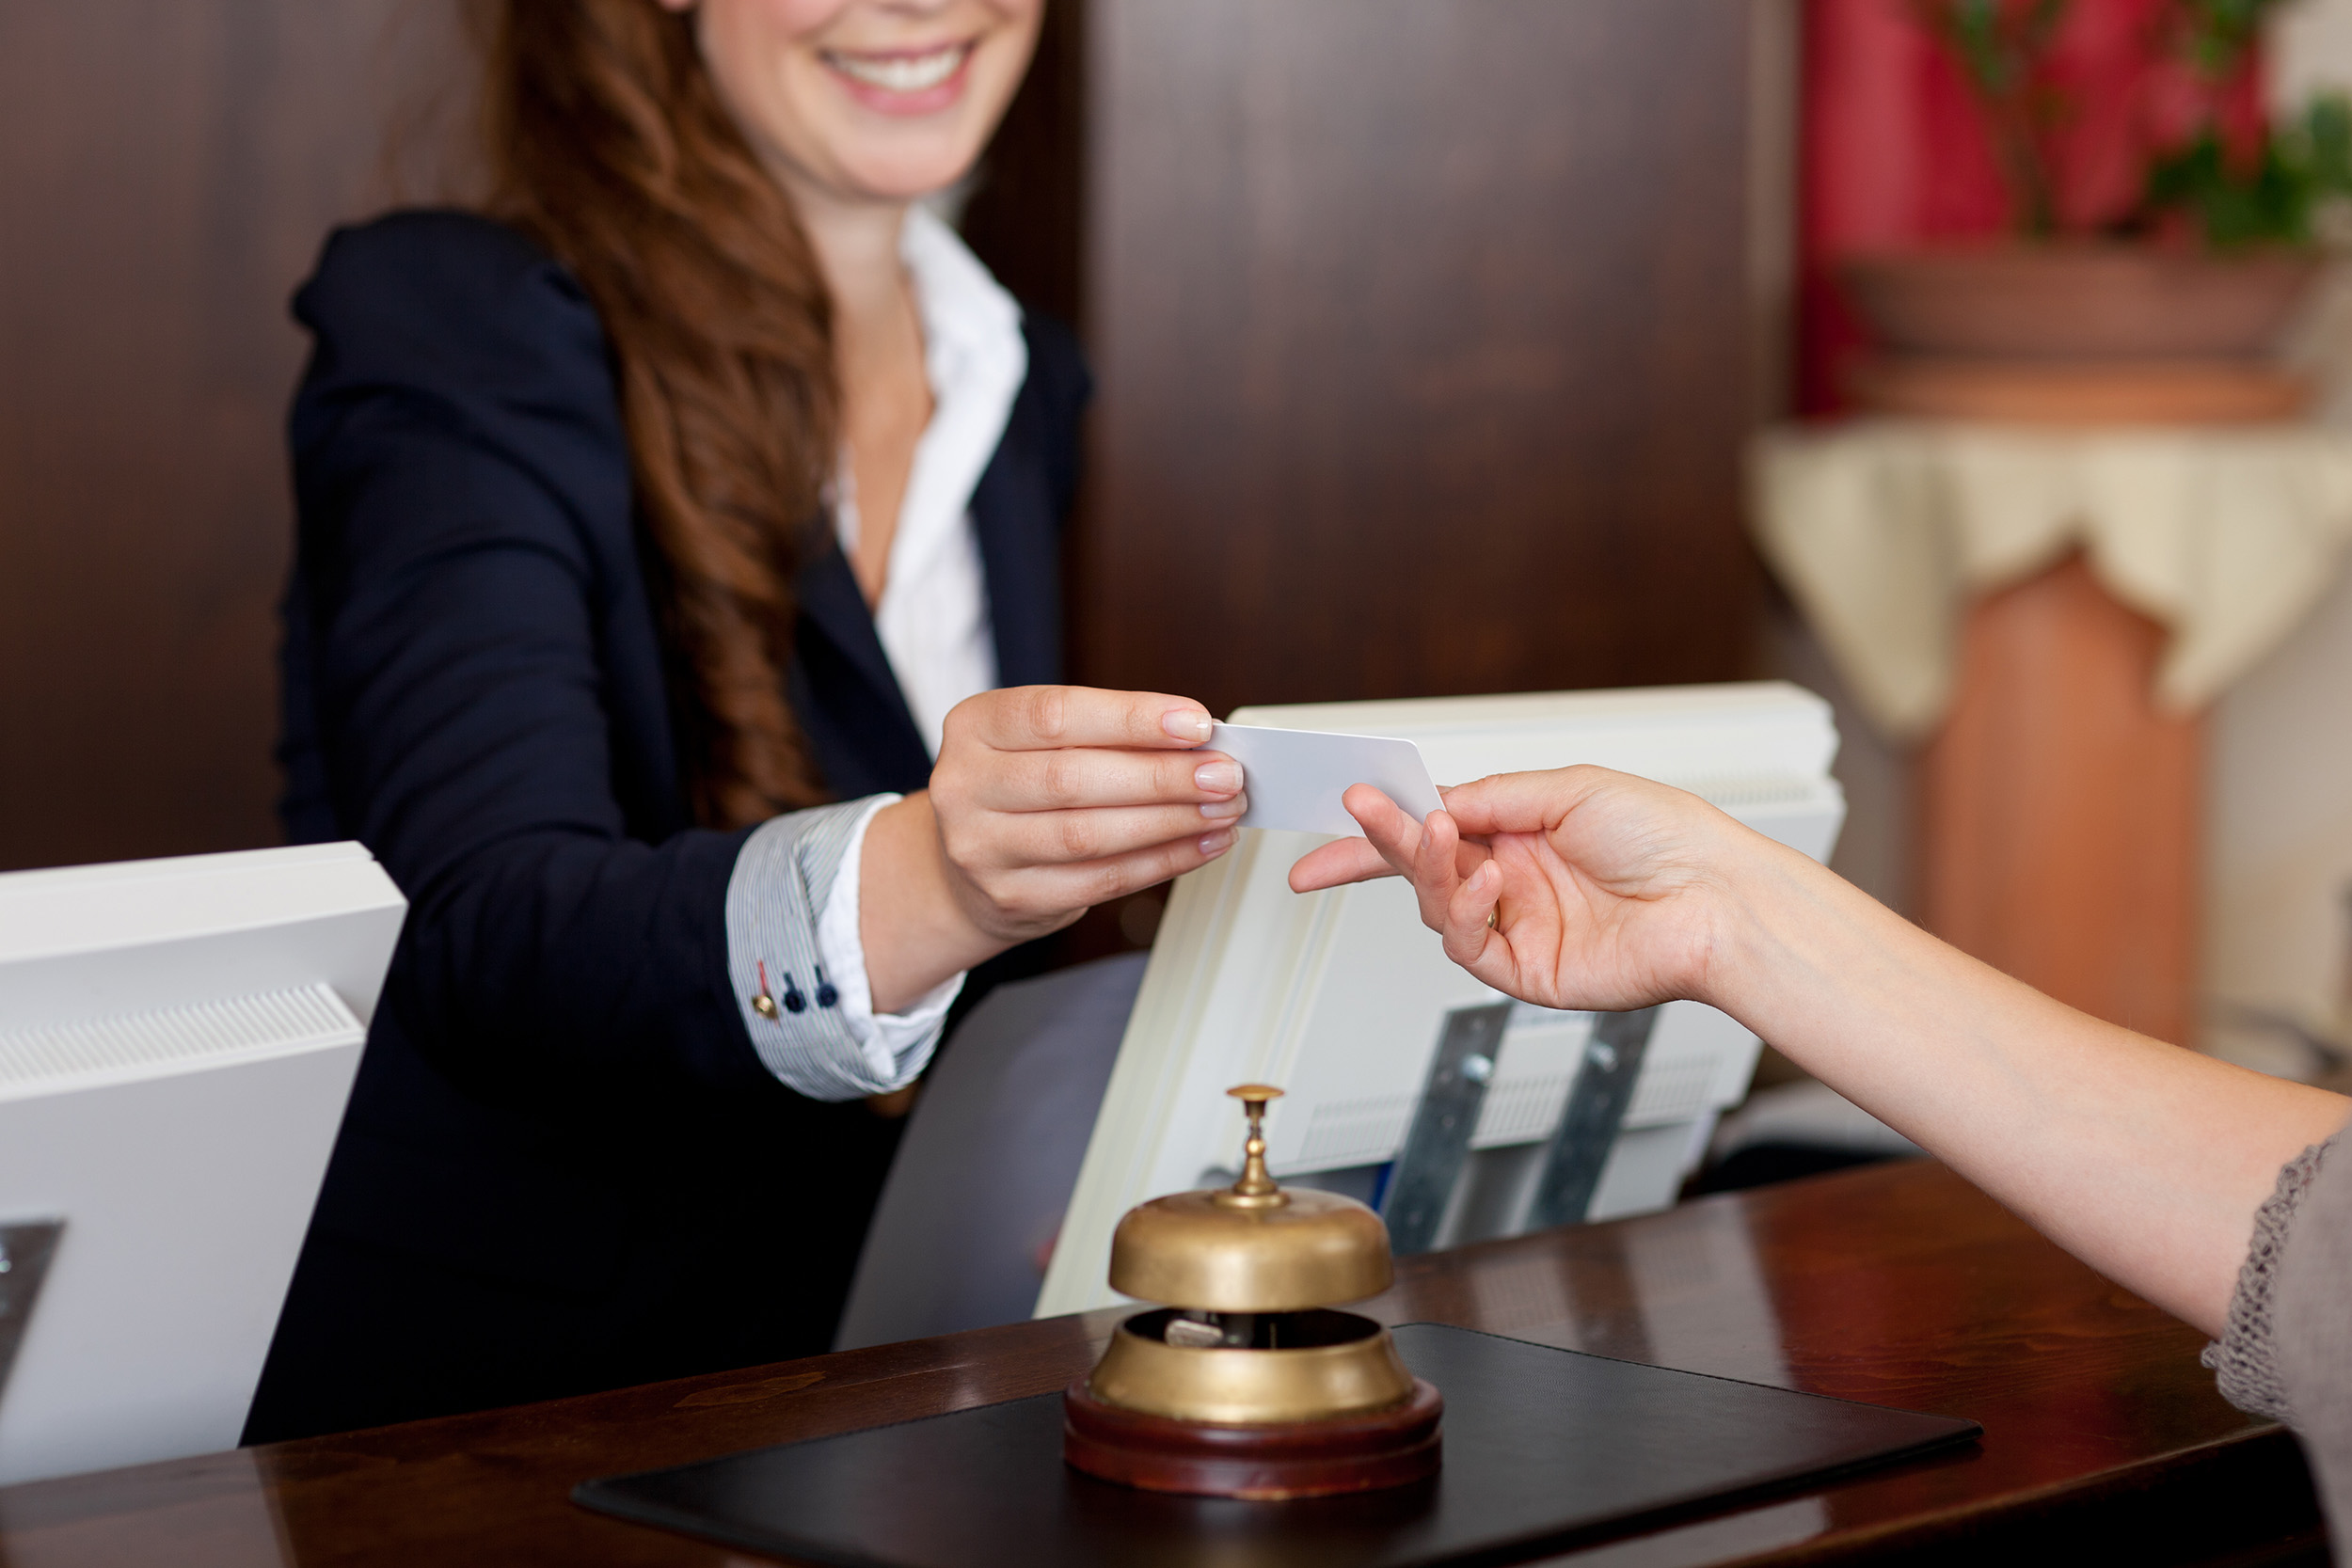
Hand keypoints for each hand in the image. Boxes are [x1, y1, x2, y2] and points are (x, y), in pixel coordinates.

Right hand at [863, 686, 1243, 1007]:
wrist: (964, 867)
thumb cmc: (1019, 789)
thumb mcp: (1041, 743)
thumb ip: (1106, 736)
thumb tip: (1197, 740)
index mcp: (975, 726)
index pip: (1056, 714)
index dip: (1131, 719)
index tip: (1196, 722)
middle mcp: (965, 785)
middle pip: (1073, 778)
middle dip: (1162, 776)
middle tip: (1225, 774)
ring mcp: (981, 847)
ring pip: (1089, 835)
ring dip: (1170, 822)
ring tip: (1222, 809)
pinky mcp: (1011, 897)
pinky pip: (1099, 881)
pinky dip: (1160, 862)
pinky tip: (1199, 845)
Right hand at [1286, 766, 1745, 1013]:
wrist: (1716, 900)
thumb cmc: (1668, 839)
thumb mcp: (1569, 788)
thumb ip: (1491, 796)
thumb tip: (1432, 800)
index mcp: (1522, 832)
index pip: (1435, 826)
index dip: (1385, 821)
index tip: (1346, 803)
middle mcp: (1514, 880)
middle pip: (1422, 865)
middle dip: (1381, 840)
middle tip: (1356, 813)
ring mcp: (1517, 927)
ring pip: (1436, 904)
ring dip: (1426, 866)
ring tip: (1434, 834)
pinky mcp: (1525, 971)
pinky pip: (1468, 945)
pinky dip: (1465, 910)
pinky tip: (1487, 881)